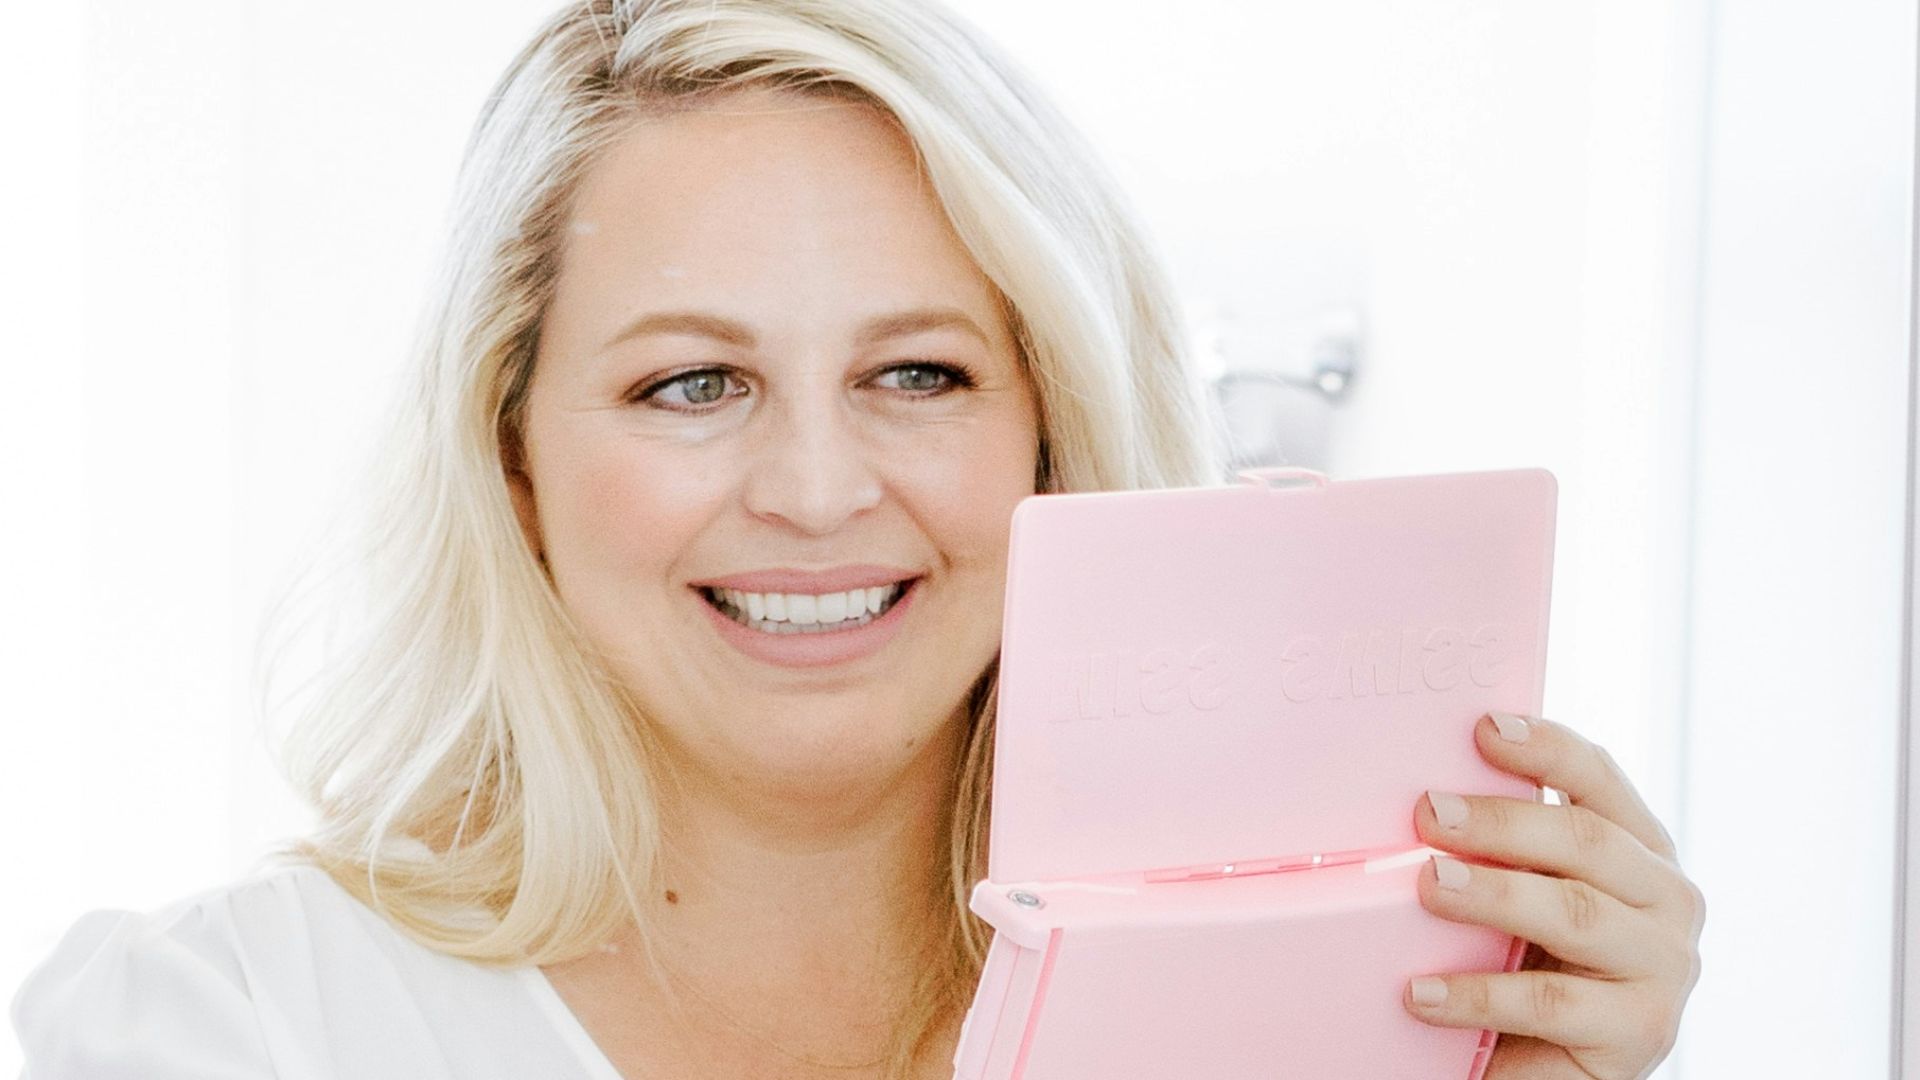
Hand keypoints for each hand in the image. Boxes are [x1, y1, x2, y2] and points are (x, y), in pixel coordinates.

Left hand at [1403, 711, 1704, 1078]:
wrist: (1556, 1066)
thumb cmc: (1535, 963)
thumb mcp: (1527, 891)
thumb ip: (1505, 846)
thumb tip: (1424, 796)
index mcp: (1640, 849)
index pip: (1599, 779)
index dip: (1546, 748)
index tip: (1482, 728)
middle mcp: (1666, 900)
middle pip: (1586, 841)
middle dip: (1503, 821)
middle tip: (1429, 813)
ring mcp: (1662, 968)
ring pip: (1573, 914)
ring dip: (1494, 894)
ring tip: (1429, 884)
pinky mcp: (1639, 1034)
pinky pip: (1550, 1004)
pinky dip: (1479, 995)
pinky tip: (1422, 991)